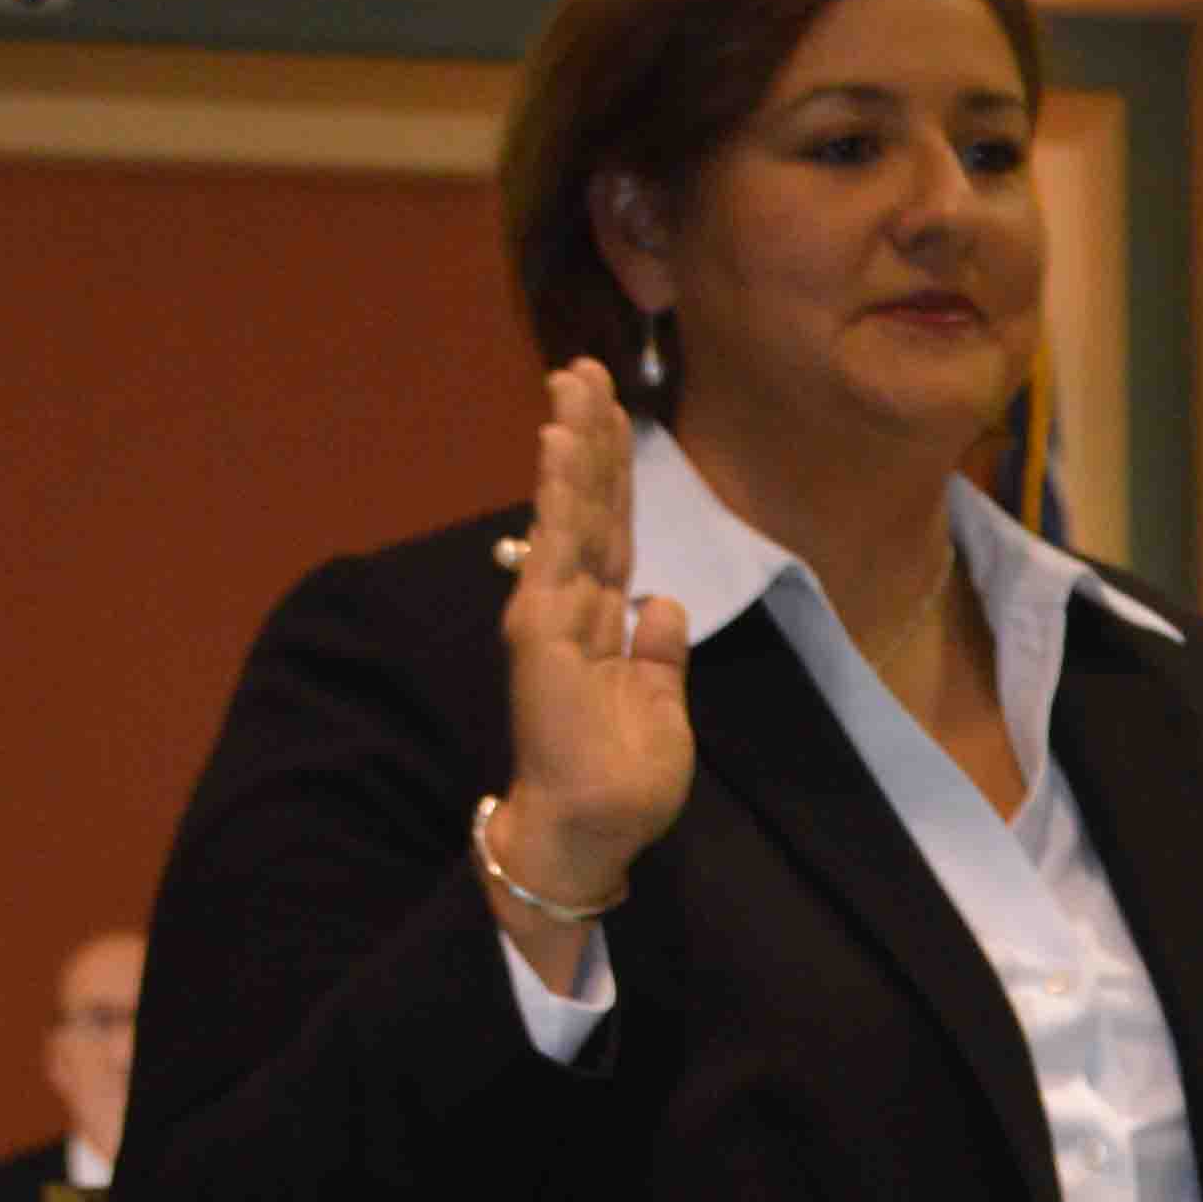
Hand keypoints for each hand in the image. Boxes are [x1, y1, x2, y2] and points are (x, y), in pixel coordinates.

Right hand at [490, 357, 692, 976]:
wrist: (589, 835)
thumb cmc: (621, 782)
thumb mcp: (662, 708)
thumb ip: (660, 653)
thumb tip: (662, 602)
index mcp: (603, 619)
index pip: (611, 527)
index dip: (612, 469)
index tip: (612, 409)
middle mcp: (570, 605)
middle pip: (586, 503)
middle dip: (587, 433)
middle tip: (583, 366)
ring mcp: (551, 612)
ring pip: (568, 511)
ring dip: (572, 443)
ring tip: (573, 381)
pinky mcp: (540, 629)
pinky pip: (554, 549)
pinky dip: (557, 494)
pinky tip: (558, 442)